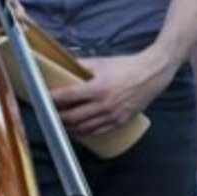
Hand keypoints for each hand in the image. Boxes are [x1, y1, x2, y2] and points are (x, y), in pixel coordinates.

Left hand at [50, 47, 173, 136]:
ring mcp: (112, 116)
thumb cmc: (127, 66)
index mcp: (98, 88)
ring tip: (61, 122)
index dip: (53, 99)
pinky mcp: (119, 122)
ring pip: (84, 128)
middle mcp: (104, 104)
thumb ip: (81, 65)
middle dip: (58, 116)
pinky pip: (97, 132)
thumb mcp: (101, 62)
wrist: (152, 74)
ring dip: (69, 127)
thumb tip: (64, 65)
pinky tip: (77, 130)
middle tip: (50, 112)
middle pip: (73, 117)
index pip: (68, 96)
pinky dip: (84, 133)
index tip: (44, 98)